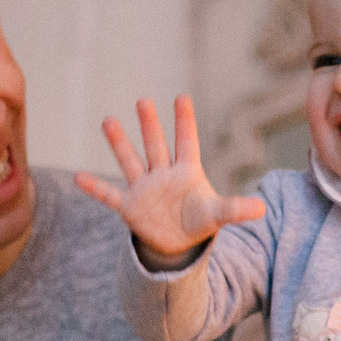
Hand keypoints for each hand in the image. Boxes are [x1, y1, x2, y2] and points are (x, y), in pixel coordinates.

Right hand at [76, 95, 263, 265]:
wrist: (177, 243)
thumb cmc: (198, 221)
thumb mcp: (218, 215)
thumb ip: (235, 209)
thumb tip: (262, 207)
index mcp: (187, 173)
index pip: (186, 142)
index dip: (185, 122)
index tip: (182, 97)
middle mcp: (163, 175)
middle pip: (156, 146)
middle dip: (150, 125)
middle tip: (144, 100)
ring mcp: (144, 188)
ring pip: (131, 162)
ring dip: (120, 144)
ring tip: (108, 121)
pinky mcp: (130, 206)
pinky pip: (109, 195)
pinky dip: (95, 188)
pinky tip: (78, 176)